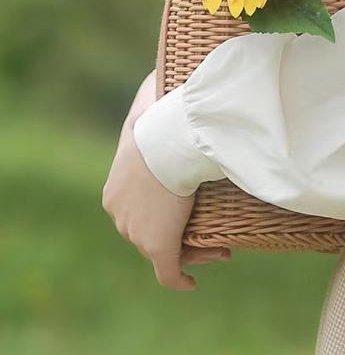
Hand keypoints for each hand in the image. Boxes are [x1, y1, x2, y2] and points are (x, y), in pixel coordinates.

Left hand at [102, 70, 231, 290]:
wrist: (168, 142)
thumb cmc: (161, 119)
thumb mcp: (151, 98)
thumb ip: (152, 87)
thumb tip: (161, 70)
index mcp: (116, 190)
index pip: (136, 209)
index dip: (163, 212)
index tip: (188, 207)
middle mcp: (121, 217)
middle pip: (148, 234)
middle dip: (179, 234)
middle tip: (208, 232)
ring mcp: (137, 234)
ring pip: (165, 252)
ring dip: (192, 253)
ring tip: (218, 251)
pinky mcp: (158, 247)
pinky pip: (169, 273)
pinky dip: (180, 280)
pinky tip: (193, 284)